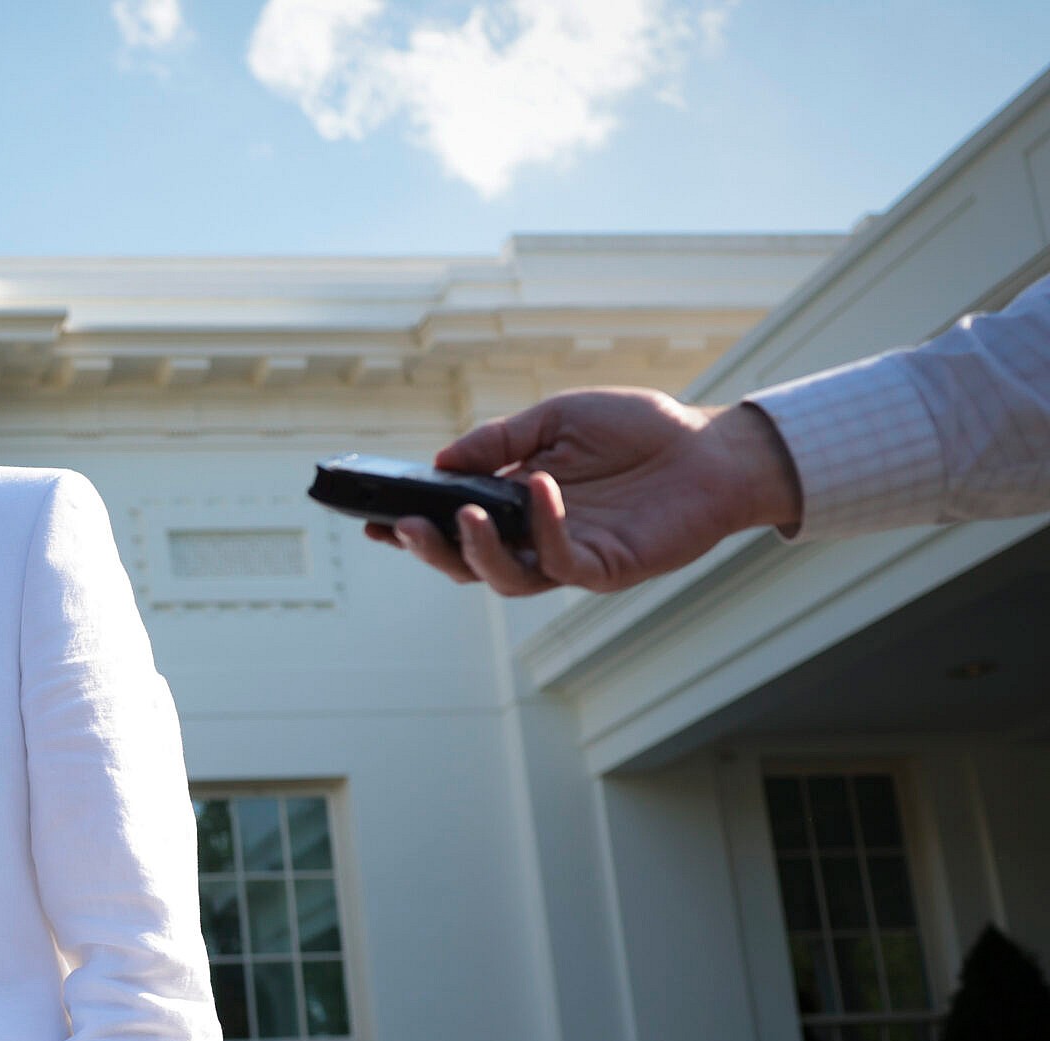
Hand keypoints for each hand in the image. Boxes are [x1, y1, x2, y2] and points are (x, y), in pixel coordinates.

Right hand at [368, 389, 804, 595]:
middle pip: (466, 563)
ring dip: (474, 552)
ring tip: (458, 518)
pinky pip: (560, 559)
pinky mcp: (605, 568)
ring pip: (504, 577)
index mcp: (517, 505)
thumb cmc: (640, 429)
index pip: (454, 525)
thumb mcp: (557, 417)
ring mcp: (568, 557)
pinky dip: (543, 528)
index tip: (371, 520)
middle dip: (429, 550)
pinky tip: (539, 489)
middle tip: (401, 528)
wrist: (714, 448)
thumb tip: (439, 461)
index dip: (412, 526)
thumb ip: (499, 441)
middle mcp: (535, 538)